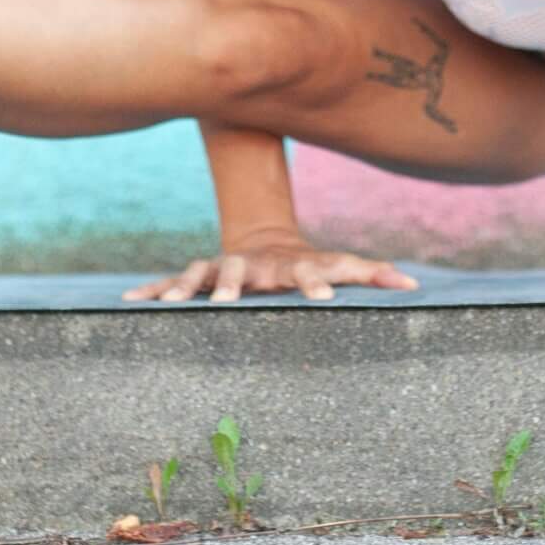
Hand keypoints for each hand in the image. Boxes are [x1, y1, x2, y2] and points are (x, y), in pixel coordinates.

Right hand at [120, 232, 419, 303]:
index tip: (326, 297)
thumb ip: (373, 274)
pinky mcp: (194, 276)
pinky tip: (129, 301)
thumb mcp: (339, 264)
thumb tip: (415, 284)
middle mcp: (252, 265)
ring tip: (176, 303)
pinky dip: (151, 290)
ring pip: (200, 274)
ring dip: (188, 287)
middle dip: (236, 283)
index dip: (317, 283)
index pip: (307, 272)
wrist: (261, 241)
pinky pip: (168, 283)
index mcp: (289, 266)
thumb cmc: (306, 264)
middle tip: (232, 301)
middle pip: (243, 271)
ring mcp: (220, 268)